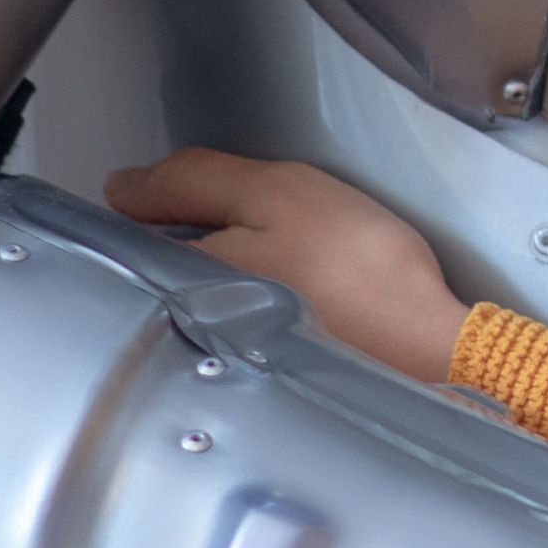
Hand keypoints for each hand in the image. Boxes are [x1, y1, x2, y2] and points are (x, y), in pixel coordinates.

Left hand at [105, 148, 469, 383]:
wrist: (425, 344)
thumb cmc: (355, 269)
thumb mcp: (275, 193)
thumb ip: (194, 180)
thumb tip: (122, 188)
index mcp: (180, 281)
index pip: (131, 234)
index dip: (159, 202)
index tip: (203, 193)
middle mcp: (188, 328)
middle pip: (166, 266)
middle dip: (193, 236)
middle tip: (261, 221)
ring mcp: (225, 353)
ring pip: (202, 290)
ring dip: (229, 266)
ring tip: (285, 253)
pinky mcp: (266, 367)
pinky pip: (238, 315)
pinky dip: (259, 295)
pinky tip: (300, 287)